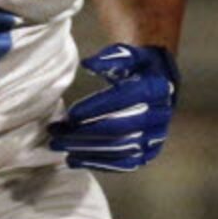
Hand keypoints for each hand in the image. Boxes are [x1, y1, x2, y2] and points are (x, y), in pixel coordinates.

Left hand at [48, 43, 178, 169]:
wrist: (161, 84)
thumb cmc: (138, 67)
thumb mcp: (128, 55)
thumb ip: (110, 58)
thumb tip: (88, 64)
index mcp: (156, 88)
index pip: (123, 100)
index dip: (96, 108)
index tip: (70, 114)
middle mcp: (160, 115)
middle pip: (118, 128)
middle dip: (84, 132)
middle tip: (56, 133)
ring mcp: (156, 137)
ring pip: (119, 148)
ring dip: (86, 150)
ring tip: (59, 146)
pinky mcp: (149, 153)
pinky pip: (124, 163)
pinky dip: (98, 163)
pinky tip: (75, 160)